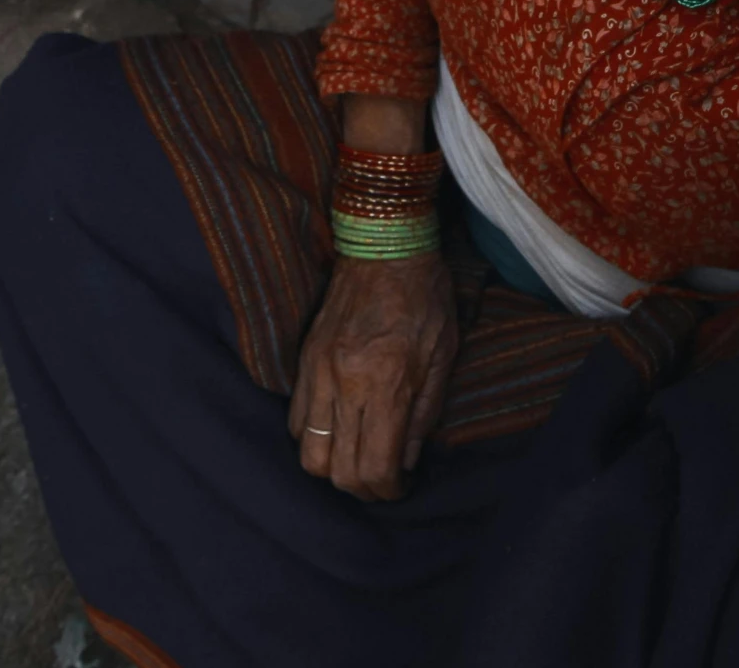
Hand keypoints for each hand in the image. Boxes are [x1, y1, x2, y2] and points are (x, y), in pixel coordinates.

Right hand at [289, 251, 457, 500]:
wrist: (385, 246)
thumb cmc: (425, 298)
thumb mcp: (443, 356)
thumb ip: (423, 414)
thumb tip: (405, 460)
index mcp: (386, 384)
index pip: (373, 468)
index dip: (387, 492)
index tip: (400, 487)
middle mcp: (344, 384)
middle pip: (336, 472)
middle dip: (362, 489)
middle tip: (382, 482)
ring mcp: (317, 372)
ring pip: (307, 452)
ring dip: (333, 468)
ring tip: (357, 459)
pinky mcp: (304, 360)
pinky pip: (295, 420)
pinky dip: (314, 437)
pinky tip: (338, 429)